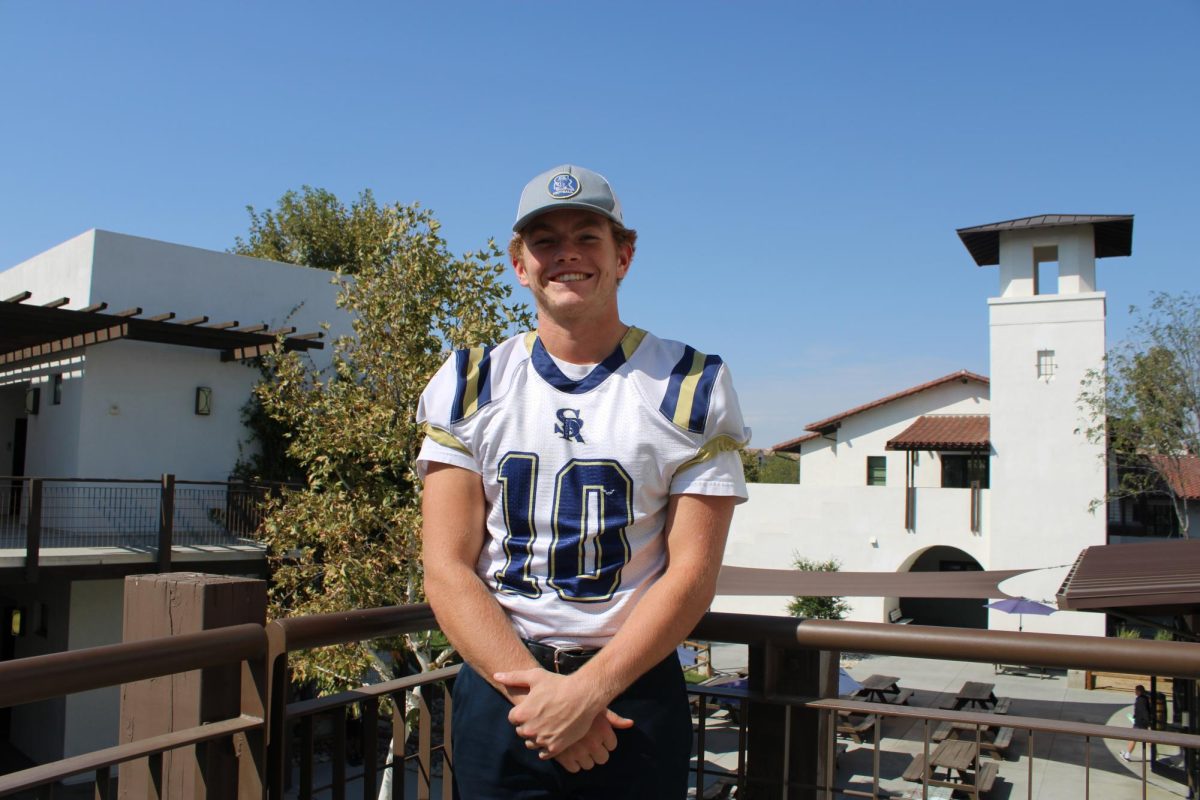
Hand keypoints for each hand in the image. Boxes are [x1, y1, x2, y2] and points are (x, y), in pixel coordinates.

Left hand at [495, 668, 630, 756]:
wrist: (583, 695)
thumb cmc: (558, 684)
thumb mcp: (535, 676)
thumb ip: (513, 677)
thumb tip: (496, 676)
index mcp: (521, 714)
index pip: (513, 718)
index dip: (522, 712)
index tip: (533, 707)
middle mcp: (529, 729)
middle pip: (522, 731)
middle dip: (528, 724)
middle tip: (542, 715)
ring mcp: (542, 740)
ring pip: (531, 743)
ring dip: (536, 736)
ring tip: (547, 725)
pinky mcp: (555, 747)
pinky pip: (543, 754)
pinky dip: (546, 747)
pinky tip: (552, 737)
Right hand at [551, 710, 629, 771]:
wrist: (547, 705)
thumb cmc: (574, 703)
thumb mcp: (595, 706)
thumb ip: (614, 718)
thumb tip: (631, 724)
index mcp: (602, 729)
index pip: (612, 745)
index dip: (606, 740)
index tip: (597, 733)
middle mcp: (592, 742)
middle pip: (603, 758)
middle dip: (597, 751)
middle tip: (588, 741)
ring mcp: (577, 751)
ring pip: (589, 765)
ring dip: (585, 758)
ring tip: (578, 746)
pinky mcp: (563, 757)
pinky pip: (574, 769)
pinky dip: (572, 762)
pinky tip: (569, 751)